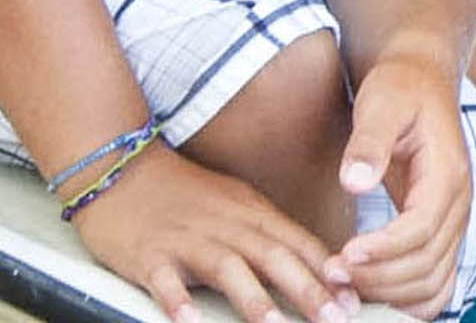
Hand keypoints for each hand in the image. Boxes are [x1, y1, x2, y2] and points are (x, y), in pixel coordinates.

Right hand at [72, 145, 353, 322]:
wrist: (120, 167)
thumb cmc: (182, 194)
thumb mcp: (234, 206)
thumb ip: (266, 235)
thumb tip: (311, 267)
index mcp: (251, 212)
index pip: (298, 242)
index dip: (328, 270)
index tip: (354, 296)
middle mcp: (225, 223)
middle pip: (273, 255)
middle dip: (307, 289)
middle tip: (335, 316)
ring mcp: (186, 238)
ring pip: (227, 267)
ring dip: (254, 299)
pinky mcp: (148, 253)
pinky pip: (163, 279)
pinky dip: (177, 300)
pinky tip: (189, 320)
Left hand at [332, 53, 469, 315]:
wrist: (422, 79)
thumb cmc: (400, 89)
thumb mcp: (381, 104)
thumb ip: (369, 143)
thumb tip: (354, 181)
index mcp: (448, 175)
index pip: (421, 230)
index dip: (383, 251)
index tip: (342, 255)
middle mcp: (458, 204)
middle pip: (427, 265)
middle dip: (378, 278)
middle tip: (329, 273)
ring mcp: (453, 221)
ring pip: (433, 282)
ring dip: (390, 294)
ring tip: (343, 282)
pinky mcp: (441, 231)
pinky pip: (437, 283)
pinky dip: (409, 301)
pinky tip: (372, 295)